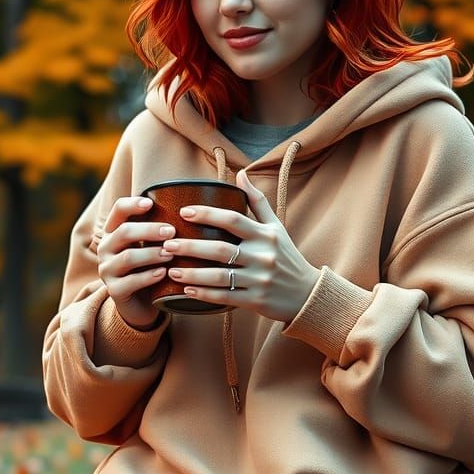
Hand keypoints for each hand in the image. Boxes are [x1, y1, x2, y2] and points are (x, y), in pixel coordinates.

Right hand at [96, 196, 174, 329]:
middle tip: (172, 231)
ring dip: (152, 254)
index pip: (118, 210)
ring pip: (128, 257)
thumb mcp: (150, 244)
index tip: (151, 203)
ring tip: (170, 253)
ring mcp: (107, 270)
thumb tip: (189, 207)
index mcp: (114, 232)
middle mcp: (106, 248)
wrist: (140, 302)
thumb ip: (159, 228)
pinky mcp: (115, 291)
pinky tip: (164, 273)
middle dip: (149, 230)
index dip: (132, 204)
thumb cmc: (149, 266)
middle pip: (124, 232)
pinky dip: (149, 276)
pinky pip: (131, 282)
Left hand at [162, 170, 320, 322]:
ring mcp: (259, 280)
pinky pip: (225, 297)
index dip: (207, 214)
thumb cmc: (286, 256)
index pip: (233, 220)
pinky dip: (204, 294)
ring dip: (192, 273)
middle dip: (191, 246)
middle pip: (220, 249)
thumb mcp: (276, 228)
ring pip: (220, 276)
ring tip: (171, 268)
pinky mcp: (255, 300)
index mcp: (265, 235)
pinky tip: (186, 289)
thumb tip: (240, 173)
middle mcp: (262, 256)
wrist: (307, 294)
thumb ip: (257, 201)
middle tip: (167, 243)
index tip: (184, 212)